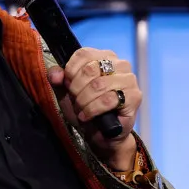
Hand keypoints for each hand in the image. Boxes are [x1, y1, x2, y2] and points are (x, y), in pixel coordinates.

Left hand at [47, 48, 141, 168]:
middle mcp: (120, 64)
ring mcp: (129, 80)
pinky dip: (92, 110)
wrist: (101, 134)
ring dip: (84, 101)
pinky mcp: (134, 97)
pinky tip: (87, 116)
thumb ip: (58, 79)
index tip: (68, 85)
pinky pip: (108, 100)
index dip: (71, 71)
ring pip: (99, 85)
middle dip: (76, 89)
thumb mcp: (67, 92)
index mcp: (104, 56)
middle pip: (90, 70)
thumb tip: (54, 74)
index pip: (83, 54)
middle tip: (75, 100)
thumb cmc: (86, 108)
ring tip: (81, 109)